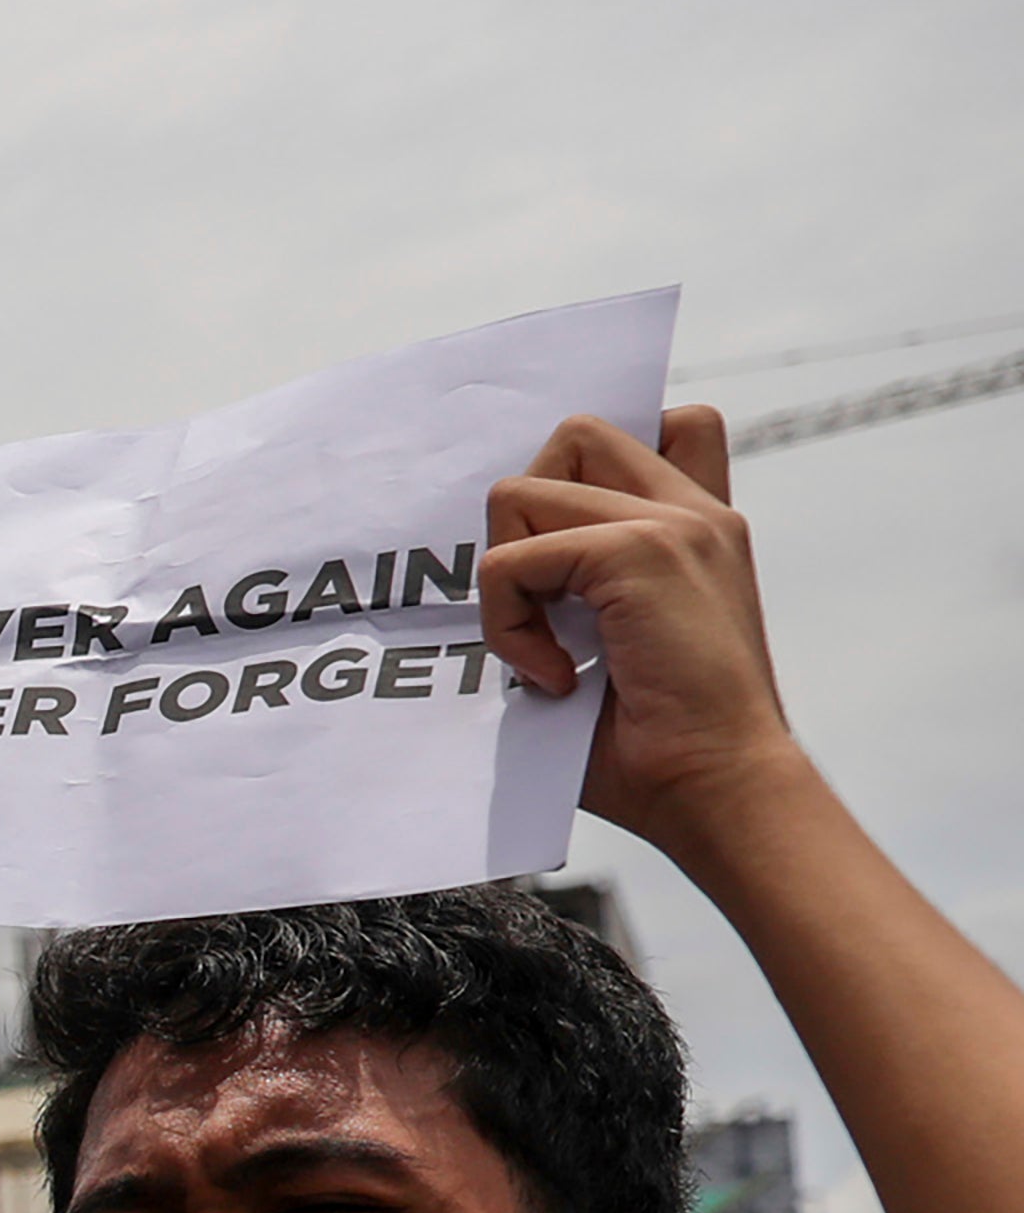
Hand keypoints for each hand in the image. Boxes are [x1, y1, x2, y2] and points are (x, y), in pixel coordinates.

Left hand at [485, 407, 801, 846]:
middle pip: (575, 436)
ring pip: (523, 490)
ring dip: (505, 572)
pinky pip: (510, 561)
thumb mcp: (616, 644)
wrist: (720, 787)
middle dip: (524, 515)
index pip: (659, 426)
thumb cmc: (660, 743)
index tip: (561, 559)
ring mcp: (671, 524)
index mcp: (698, 528)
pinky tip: (551, 678)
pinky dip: (505, 624)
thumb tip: (492, 570)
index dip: (584, 475)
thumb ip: (580, 588)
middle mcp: (694, 512)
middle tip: (539, 599)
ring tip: (543, 644)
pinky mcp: (638, 551)